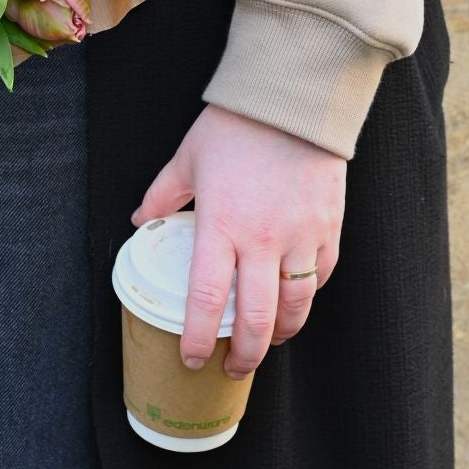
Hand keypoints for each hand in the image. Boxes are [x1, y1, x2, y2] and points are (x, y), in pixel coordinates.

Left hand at [130, 103, 344, 380]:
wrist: (292, 99)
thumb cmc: (235, 126)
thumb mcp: (187, 159)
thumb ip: (162, 196)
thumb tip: (141, 220)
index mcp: (221, 226)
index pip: (205, 299)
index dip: (197, 337)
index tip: (191, 359)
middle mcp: (262, 240)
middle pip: (255, 319)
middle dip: (243, 354)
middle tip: (233, 369)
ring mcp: (301, 236)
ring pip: (295, 307)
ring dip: (280, 334)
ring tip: (267, 344)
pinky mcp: (328, 228)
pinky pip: (320, 276)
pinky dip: (307, 296)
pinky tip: (295, 301)